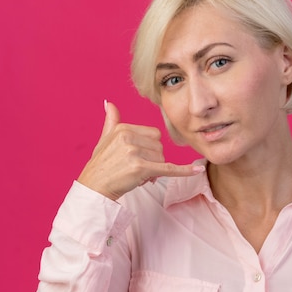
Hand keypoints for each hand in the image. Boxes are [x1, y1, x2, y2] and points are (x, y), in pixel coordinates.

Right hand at [77, 101, 203, 200]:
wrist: (94, 188)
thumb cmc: (100, 165)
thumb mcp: (104, 139)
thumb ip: (111, 121)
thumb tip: (109, 103)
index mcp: (123, 128)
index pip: (154, 135)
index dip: (149, 148)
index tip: (136, 158)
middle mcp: (128, 137)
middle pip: (159, 147)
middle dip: (152, 160)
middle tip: (135, 169)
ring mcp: (134, 152)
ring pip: (161, 159)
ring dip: (154, 170)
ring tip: (136, 176)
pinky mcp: (141, 168)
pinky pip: (168, 169)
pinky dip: (184, 171)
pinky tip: (198, 170)